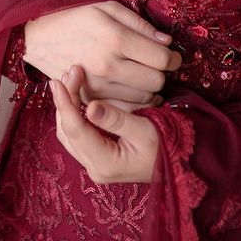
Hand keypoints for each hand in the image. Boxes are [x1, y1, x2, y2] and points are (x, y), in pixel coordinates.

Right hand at [24, 0, 181, 110]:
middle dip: (162, 74)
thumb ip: (140, 25)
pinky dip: (135, 102)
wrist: (39, 39)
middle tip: (155, 65)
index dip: (174, 58)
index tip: (172, 56)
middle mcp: (109, 66)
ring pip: (144, 98)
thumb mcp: (108, 9)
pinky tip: (132, 90)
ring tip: (142, 75)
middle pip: (156, 81)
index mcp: (116, 39)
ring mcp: (99, 86)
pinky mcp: (91, 99)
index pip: (162, 59)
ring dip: (150, 89)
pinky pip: (126, 109)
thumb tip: (166, 42)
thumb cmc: (76, 19)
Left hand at [50, 63, 159, 183]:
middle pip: (66, 131)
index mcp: (104, 163)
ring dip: (67, 107)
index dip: (65, 103)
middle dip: (64, 101)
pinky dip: (75, 114)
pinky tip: (78, 96)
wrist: (180, 162)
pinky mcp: (99, 158)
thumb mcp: (145, 129)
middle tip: (70, 73)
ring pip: (69, 133)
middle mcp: (95, 168)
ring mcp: (95, 165)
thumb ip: (116, 119)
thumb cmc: (168, 144)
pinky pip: (78, 134)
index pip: (75, 130)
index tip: (59, 80)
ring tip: (72, 80)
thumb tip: (90, 106)